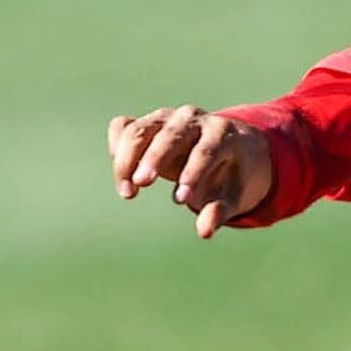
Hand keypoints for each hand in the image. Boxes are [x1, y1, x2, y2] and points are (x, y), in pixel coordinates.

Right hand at [109, 106, 274, 237]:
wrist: (228, 149)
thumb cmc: (230, 177)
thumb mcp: (233, 196)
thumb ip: (219, 211)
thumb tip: (204, 232)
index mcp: (222, 133)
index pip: (205, 150)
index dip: (192, 174)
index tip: (180, 201)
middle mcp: (193, 120)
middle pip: (170, 134)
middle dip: (153, 158)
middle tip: (140, 186)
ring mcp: (167, 118)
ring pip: (139, 129)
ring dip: (127, 158)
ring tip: (128, 193)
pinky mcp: (146, 122)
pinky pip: (123, 126)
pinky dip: (117, 144)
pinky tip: (121, 172)